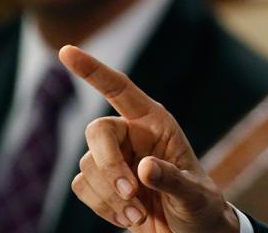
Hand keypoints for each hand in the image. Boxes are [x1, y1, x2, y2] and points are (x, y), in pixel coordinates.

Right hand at [58, 45, 239, 232]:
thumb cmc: (201, 206)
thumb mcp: (195, 194)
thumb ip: (172, 179)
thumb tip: (144, 168)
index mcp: (155, 122)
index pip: (120, 89)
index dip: (93, 70)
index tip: (66, 51)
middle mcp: (131, 134)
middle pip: (97, 132)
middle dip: (109, 165)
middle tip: (131, 194)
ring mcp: (115, 159)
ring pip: (88, 165)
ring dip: (110, 195)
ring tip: (139, 214)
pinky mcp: (101, 184)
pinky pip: (83, 187)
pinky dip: (102, 206)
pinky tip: (128, 217)